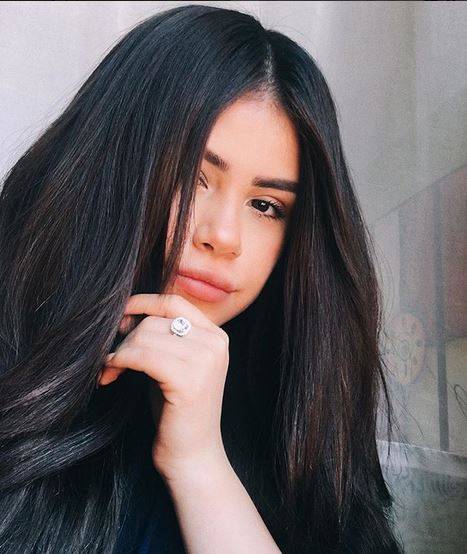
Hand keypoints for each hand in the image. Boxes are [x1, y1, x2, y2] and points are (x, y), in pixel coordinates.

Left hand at [98, 293, 229, 480]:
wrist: (193, 455)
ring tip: (111, 370)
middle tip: (112, 359)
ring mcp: (205, 361)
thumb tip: (128, 313)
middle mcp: (215, 343)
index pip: (174, 302)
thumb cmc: (177, 410)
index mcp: (216, 336)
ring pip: (145, 336)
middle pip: (155, 321)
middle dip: (126, 338)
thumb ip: (160, 336)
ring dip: (119, 352)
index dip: (143, 302)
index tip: (120, 315)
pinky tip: (111, 375)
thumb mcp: (173, 363)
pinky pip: (142, 356)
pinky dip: (120, 362)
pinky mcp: (188, 380)